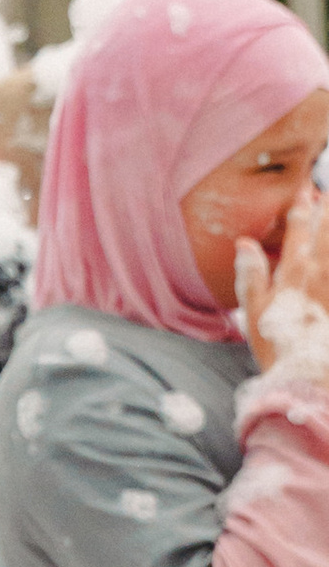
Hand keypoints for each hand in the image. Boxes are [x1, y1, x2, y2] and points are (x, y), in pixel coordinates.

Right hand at [238, 189, 328, 362]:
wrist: (309, 376)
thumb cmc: (277, 346)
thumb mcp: (254, 313)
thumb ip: (251, 274)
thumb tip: (245, 243)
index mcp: (295, 271)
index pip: (300, 228)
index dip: (301, 206)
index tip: (303, 190)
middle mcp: (322, 271)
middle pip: (328, 229)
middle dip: (326, 208)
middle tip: (325, 194)